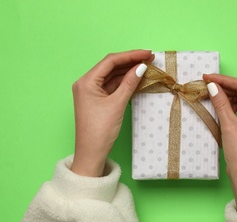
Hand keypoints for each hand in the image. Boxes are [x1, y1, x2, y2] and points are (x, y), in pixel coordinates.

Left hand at [71, 50, 152, 176]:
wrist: (91, 153)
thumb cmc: (100, 130)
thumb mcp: (117, 104)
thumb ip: (129, 83)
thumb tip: (141, 67)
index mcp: (86, 81)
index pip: (110, 61)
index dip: (130, 55)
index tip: (147, 53)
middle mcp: (87, 83)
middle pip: (111, 67)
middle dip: (130, 62)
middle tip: (150, 58)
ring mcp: (92, 92)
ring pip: (112, 76)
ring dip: (128, 71)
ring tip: (146, 67)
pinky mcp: (98, 100)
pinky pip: (112, 86)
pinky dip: (124, 82)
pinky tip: (137, 79)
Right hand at [203, 74, 236, 214]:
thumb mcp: (228, 125)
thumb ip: (221, 103)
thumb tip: (212, 86)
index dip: (224, 80)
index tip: (208, 77)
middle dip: (224, 87)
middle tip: (206, 84)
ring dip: (226, 97)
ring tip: (209, 93)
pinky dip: (228, 107)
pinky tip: (217, 105)